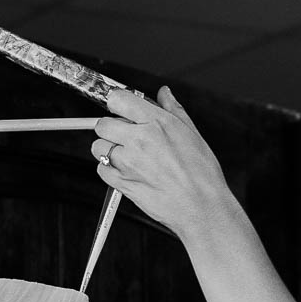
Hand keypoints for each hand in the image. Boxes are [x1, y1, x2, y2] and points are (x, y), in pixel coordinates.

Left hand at [91, 86, 235, 240]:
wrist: (201, 207)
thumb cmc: (202, 176)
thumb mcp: (193, 134)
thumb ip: (174, 110)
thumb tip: (164, 94)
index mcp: (157, 123)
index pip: (118, 99)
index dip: (117, 103)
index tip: (120, 108)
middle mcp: (139, 140)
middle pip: (103, 124)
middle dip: (111, 128)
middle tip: (125, 136)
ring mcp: (128, 162)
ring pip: (98, 146)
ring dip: (108, 149)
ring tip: (127, 156)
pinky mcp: (122, 183)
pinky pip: (101, 169)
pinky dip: (109, 170)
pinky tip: (126, 171)